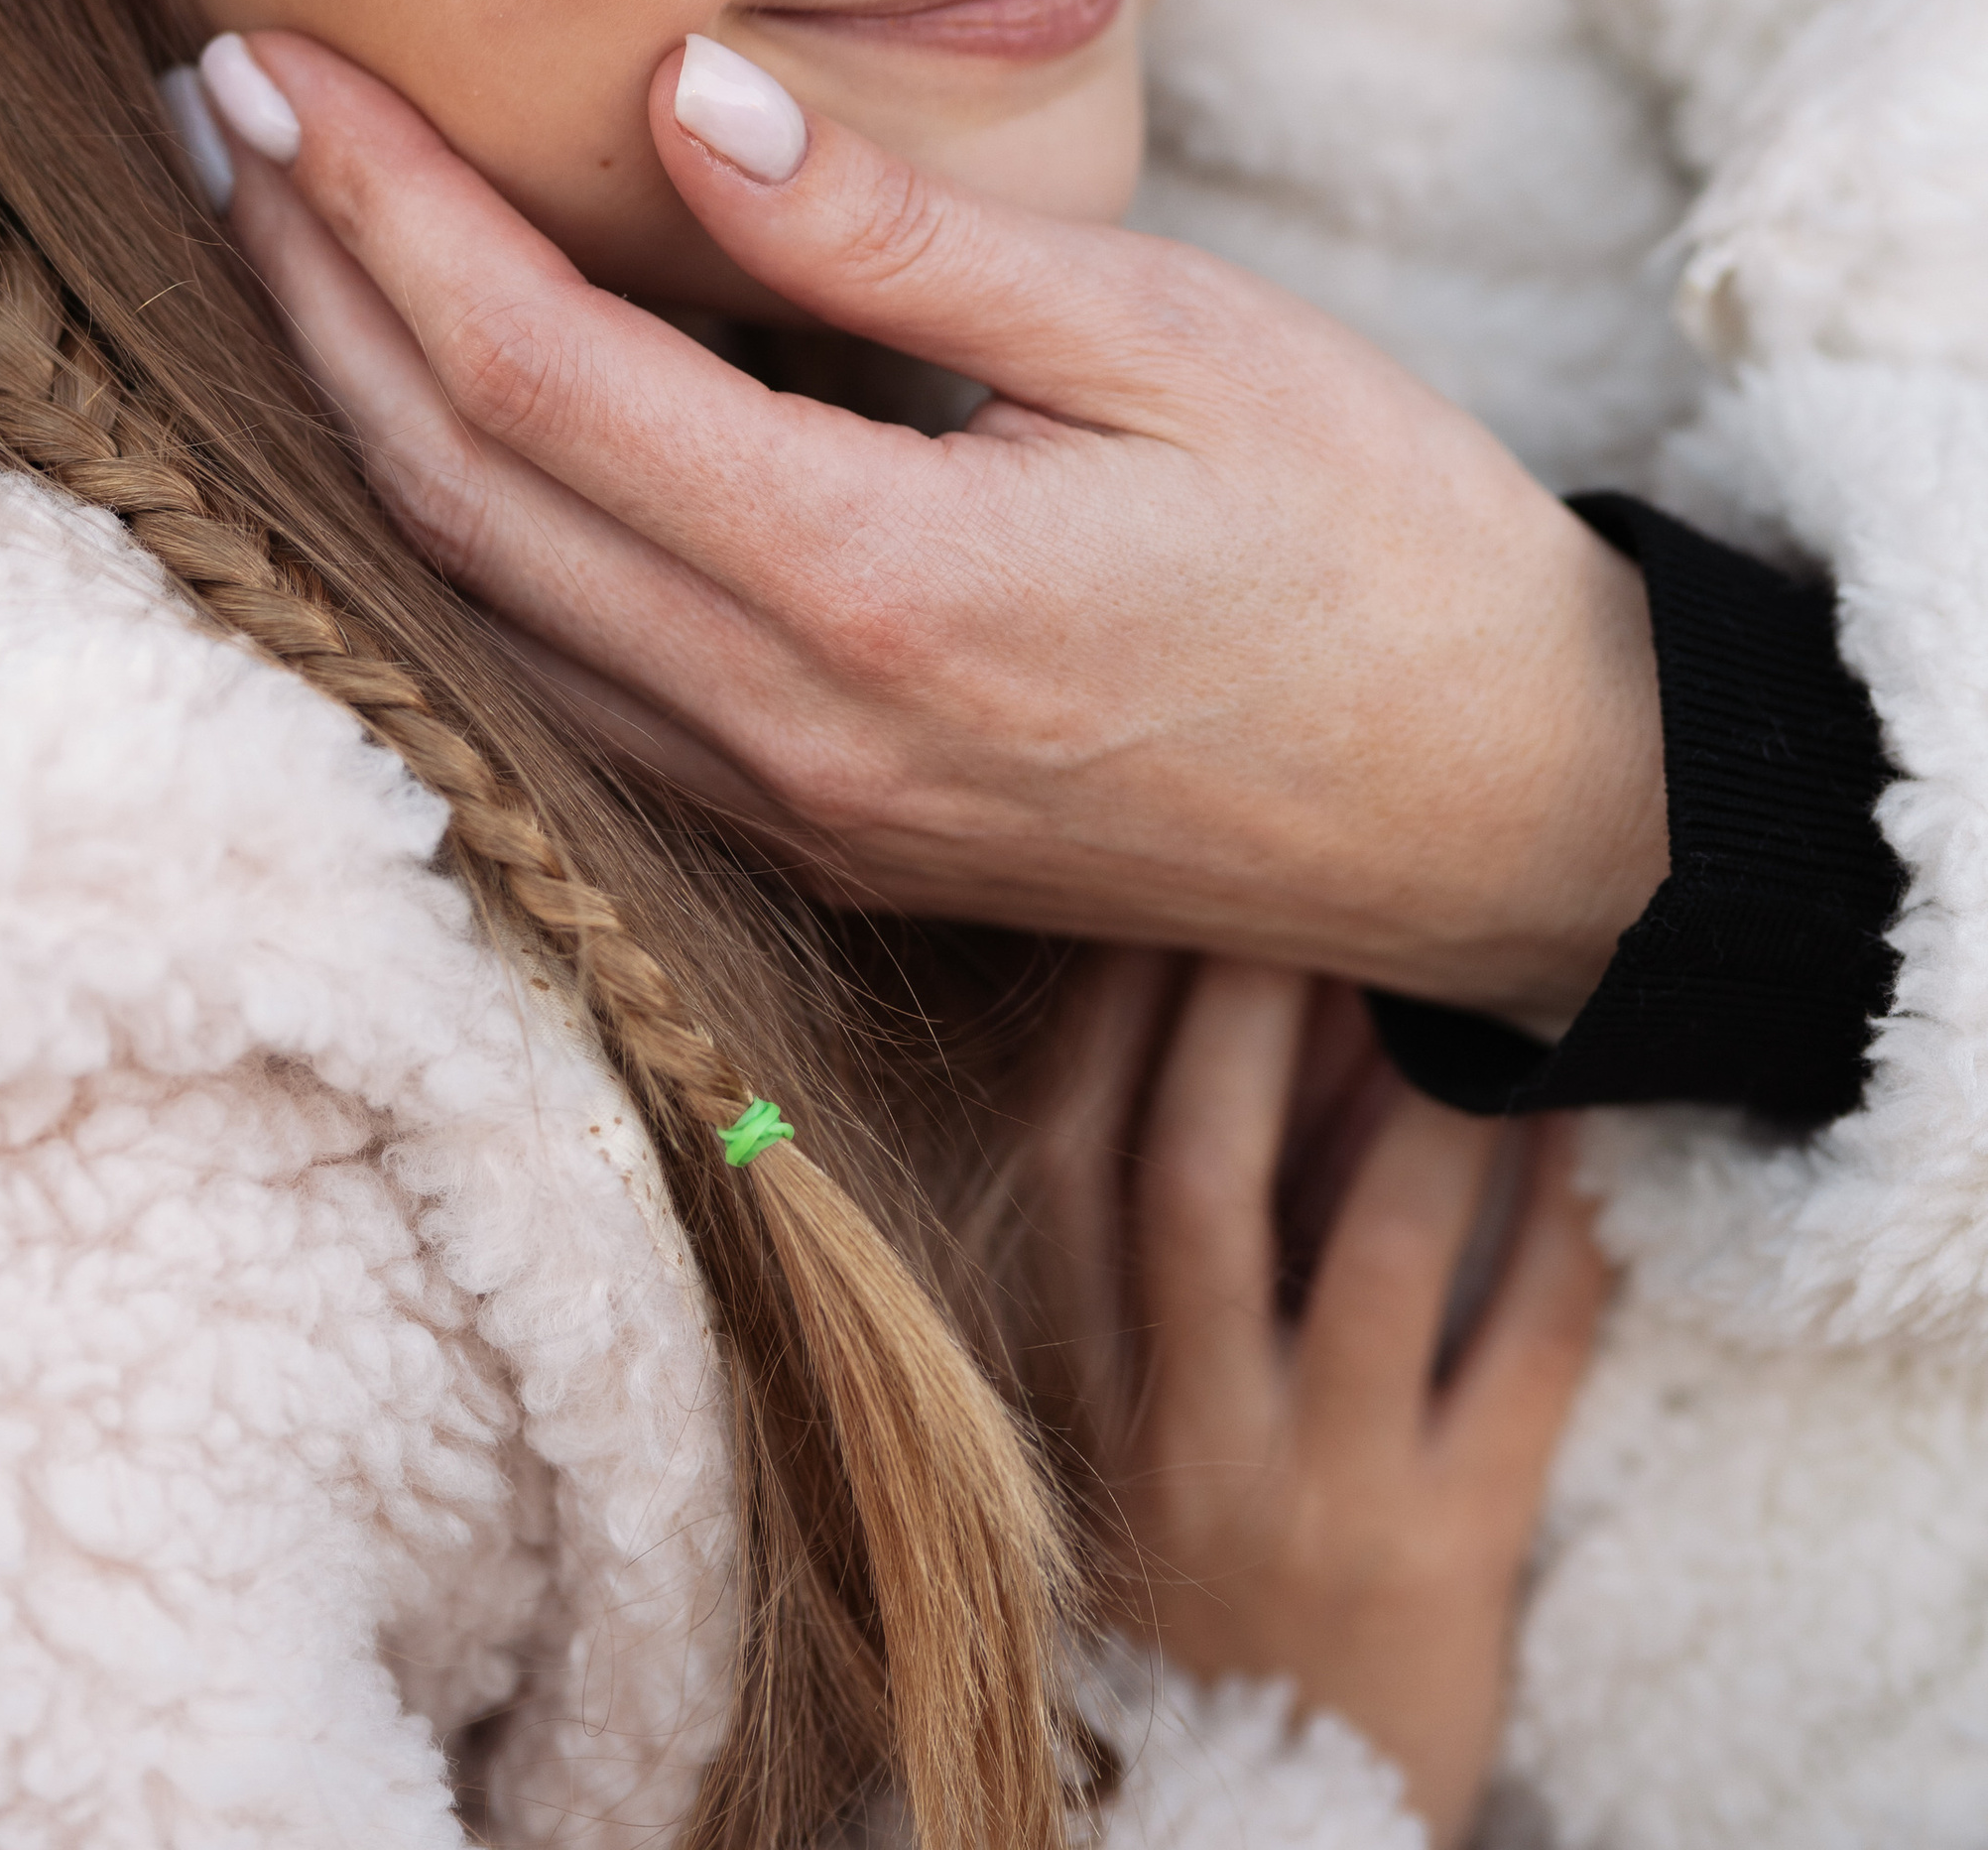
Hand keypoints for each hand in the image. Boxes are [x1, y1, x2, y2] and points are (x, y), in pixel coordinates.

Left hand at [204, 31, 1667, 1024]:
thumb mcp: (1171, 334)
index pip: (531, 377)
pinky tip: (417, 428)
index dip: (374, 211)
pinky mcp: (821, 842)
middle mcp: (795, 728)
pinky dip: (449, 545)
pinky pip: (559, 694)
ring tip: (264, 242)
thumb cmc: (1371, 538)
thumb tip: (677, 100)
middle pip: (448, 499)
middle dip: (302, 293)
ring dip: (340, 421)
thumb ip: (901, 236)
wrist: (1510, 809)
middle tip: (209, 112)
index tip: (272, 65)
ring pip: (470, 617)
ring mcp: (795, 811)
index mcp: (880, 586)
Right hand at [1096, 961, 1605, 1848]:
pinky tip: (1579, 1134)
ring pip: (1368, 1261)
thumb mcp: (1136, 1413)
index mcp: (1080, 1383)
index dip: (1115, 1012)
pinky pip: (1516, 1361)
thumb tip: (1259, 1011)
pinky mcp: (1445, 1556)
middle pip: (1192, 1182)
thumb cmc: (1198, 1567)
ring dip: (1428, 1107)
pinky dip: (1556, 1232)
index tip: (1172, 890)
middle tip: (1319, 890)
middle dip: (1249, 1015)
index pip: (1068, 1158)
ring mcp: (1309, 1497)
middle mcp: (1177, 1434)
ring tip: (1473, 992)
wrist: (1261, 1819)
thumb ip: (1176, 1243)